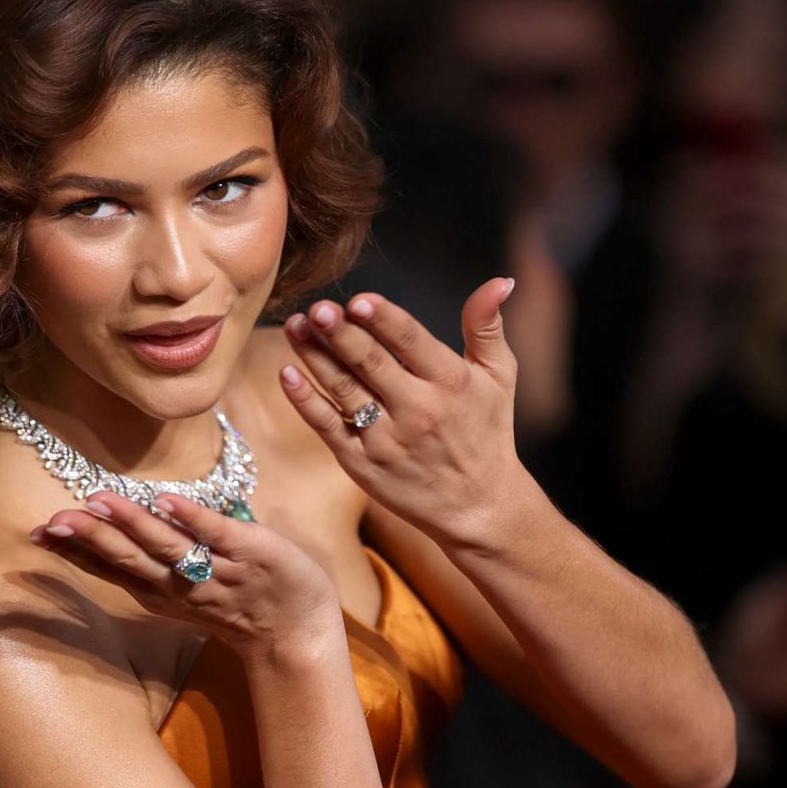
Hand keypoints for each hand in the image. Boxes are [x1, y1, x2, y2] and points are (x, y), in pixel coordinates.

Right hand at [30, 491, 342, 662]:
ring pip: (168, 548)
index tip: (40, 532)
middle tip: (53, 520)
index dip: (76, 550)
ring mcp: (217, 570)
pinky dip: (193, 519)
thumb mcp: (184, 588)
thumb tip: (113, 524)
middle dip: (91, 538)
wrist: (297, 632)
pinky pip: (219, 534)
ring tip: (100, 502)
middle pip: (130, 559)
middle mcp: (182, 585)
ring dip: (133, 525)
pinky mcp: (253, 553)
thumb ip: (152, 559)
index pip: (111, 568)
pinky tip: (167, 501)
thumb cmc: (238, 600)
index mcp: (162, 590)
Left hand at [280, 277, 527, 546]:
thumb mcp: (499, 376)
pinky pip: (328, 427)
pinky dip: (305, 401)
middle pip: (370, 364)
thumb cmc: (487, 432)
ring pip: (343, 390)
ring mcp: (386, 440)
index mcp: (451, 382)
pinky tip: (287, 373)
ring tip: (294, 326)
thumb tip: (499, 280)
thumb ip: (487, 326)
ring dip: (315, 357)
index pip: (411, 342)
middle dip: (341, 334)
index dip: (383, 319)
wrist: (478, 507)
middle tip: (316, 308)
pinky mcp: (362, 464)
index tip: (357, 300)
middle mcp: (418, 411)